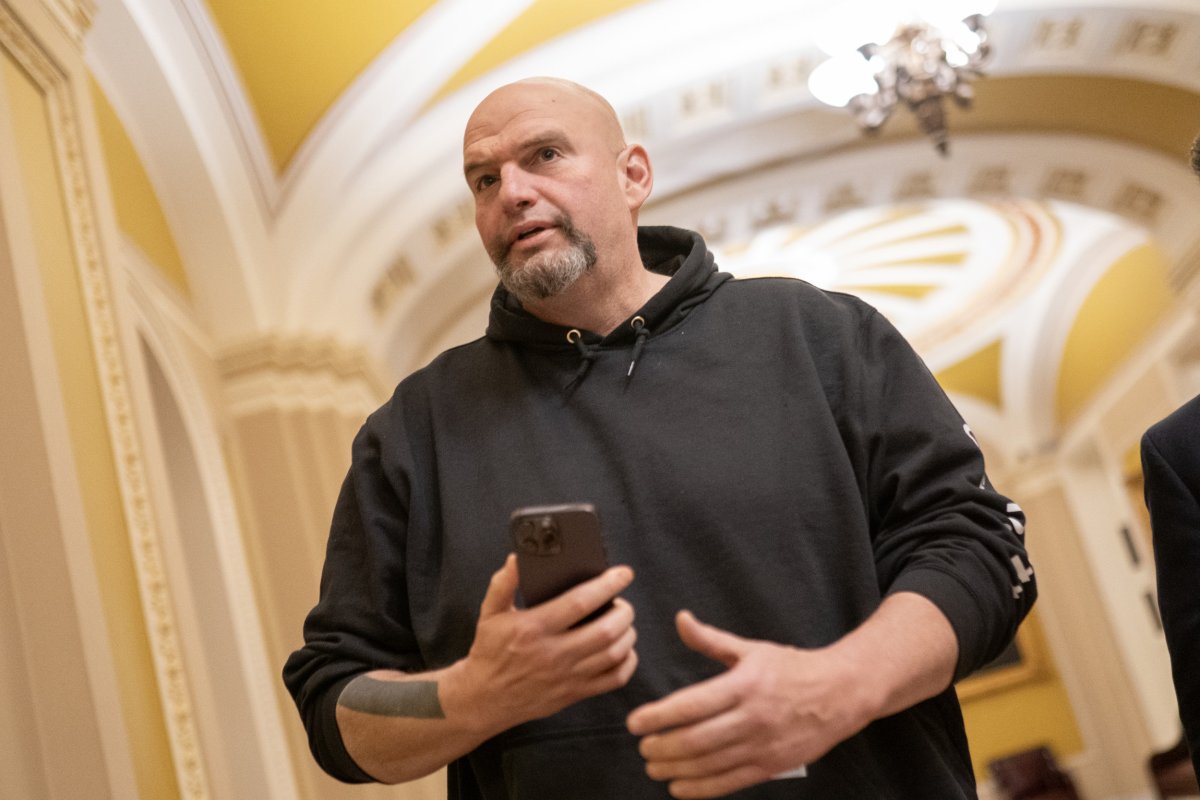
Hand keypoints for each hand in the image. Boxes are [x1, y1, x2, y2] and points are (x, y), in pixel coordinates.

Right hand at [450, 555, 638, 732]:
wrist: (484, 698)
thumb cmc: (490, 651)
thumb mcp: (490, 613)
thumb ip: (503, 583)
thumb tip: (516, 559)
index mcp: (534, 627)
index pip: (580, 602)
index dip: (607, 585)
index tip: (623, 573)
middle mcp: (553, 653)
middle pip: (605, 630)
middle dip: (623, 611)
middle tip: (622, 602)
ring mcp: (566, 677)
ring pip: (614, 654)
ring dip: (627, 634)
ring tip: (623, 622)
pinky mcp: (573, 694)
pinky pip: (613, 679)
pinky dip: (627, 662)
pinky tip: (623, 649)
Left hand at [625, 611, 876, 798]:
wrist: (841, 693)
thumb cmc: (792, 668)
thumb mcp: (751, 649)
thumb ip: (710, 639)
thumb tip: (680, 620)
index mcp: (744, 685)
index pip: (691, 705)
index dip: (658, 716)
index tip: (635, 722)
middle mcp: (752, 717)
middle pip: (696, 739)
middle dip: (662, 747)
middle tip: (642, 747)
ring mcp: (763, 745)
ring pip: (709, 764)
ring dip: (675, 769)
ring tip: (653, 766)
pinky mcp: (772, 766)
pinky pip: (730, 782)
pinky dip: (701, 788)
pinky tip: (679, 787)